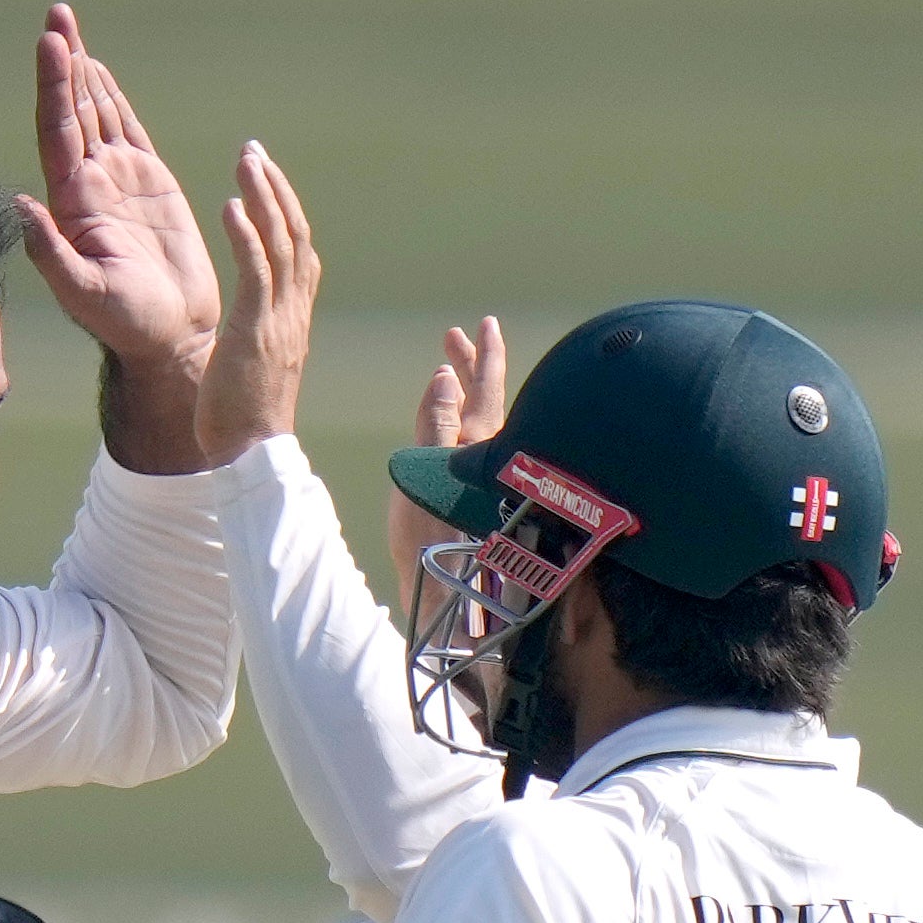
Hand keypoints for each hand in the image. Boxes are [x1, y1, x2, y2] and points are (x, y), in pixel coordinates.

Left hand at [20, 6, 222, 462]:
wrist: (169, 338)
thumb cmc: (126, 326)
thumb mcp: (84, 294)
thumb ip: (52, 252)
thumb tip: (20, 203)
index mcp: (71, 202)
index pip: (58, 129)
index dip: (53, 85)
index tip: (51, 43)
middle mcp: (88, 185)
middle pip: (71, 109)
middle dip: (63, 61)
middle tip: (56, 15)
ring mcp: (118, 182)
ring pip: (94, 113)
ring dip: (81, 71)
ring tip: (67, 27)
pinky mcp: (150, 186)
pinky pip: (126, 131)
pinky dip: (111, 99)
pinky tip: (98, 72)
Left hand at [202, 143, 322, 460]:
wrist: (254, 459)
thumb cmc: (246, 423)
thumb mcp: (257, 366)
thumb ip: (260, 336)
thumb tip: (250, 325)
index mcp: (293, 319)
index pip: (298, 252)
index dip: (284, 211)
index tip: (265, 178)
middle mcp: (293, 313)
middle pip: (295, 236)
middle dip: (276, 189)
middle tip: (254, 151)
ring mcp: (278, 321)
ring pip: (280, 245)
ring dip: (264, 197)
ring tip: (246, 160)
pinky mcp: (256, 331)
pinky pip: (255, 274)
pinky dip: (246, 236)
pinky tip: (231, 205)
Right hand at [380, 314, 511, 579]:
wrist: (445, 598)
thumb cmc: (432, 537)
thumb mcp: (427, 470)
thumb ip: (437, 421)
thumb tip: (447, 376)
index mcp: (484, 446)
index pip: (488, 386)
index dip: (485, 354)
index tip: (485, 323)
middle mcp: (495, 461)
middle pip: (487, 402)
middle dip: (470, 368)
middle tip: (455, 338)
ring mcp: (490, 482)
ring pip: (483, 426)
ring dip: (465, 398)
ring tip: (450, 375)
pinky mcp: (483, 504)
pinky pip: (478, 451)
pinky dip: (465, 430)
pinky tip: (455, 434)